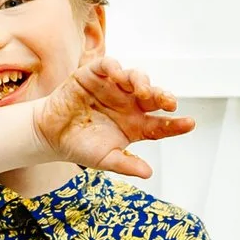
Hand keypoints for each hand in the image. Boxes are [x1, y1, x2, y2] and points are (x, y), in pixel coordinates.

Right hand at [31, 56, 196, 178]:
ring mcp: (113, 88)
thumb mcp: (104, 160)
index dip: (175, 124)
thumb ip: (126, 164)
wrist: (50, 135)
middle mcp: (128, 104)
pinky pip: (109, 66)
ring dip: (142, 82)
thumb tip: (148, 173)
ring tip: (142, 91)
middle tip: (169, 102)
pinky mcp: (94, 75)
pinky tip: (118, 77)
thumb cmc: (80, 147)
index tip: (189, 123)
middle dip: (162, 97)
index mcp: (135, 125)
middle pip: (152, 97)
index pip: (160, 124)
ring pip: (135, 78)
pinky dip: (115, 68)